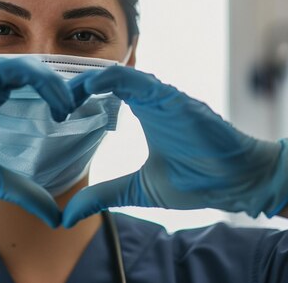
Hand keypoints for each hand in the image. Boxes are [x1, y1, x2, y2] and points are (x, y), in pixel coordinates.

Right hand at [0, 57, 74, 226]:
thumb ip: (21, 191)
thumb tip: (55, 215)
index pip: (38, 91)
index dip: (64, 99)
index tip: (86, 118)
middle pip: (41, 76)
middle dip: (69, 87)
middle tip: (93, 107)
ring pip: (32, 67)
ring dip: (58, 85)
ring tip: (71, 110)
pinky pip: (15, 69)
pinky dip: (40, 81)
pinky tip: (56, 105)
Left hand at [63, 66, 287, 226]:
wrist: (239, 181)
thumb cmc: (198, 180)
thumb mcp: (140, 189)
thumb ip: (105, 194)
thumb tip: (68, 215)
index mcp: (142, 109)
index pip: (101, 90)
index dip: (75, 95)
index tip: (53, 110)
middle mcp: (149, 97)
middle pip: (102, 77)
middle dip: (73, 85)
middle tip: (48, 99)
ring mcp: (161, 95)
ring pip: (116, 73)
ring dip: (86, 81)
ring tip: (63, 95)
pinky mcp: (173, 98)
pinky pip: (137, 80)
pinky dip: (111, 79)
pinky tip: (89, 87)